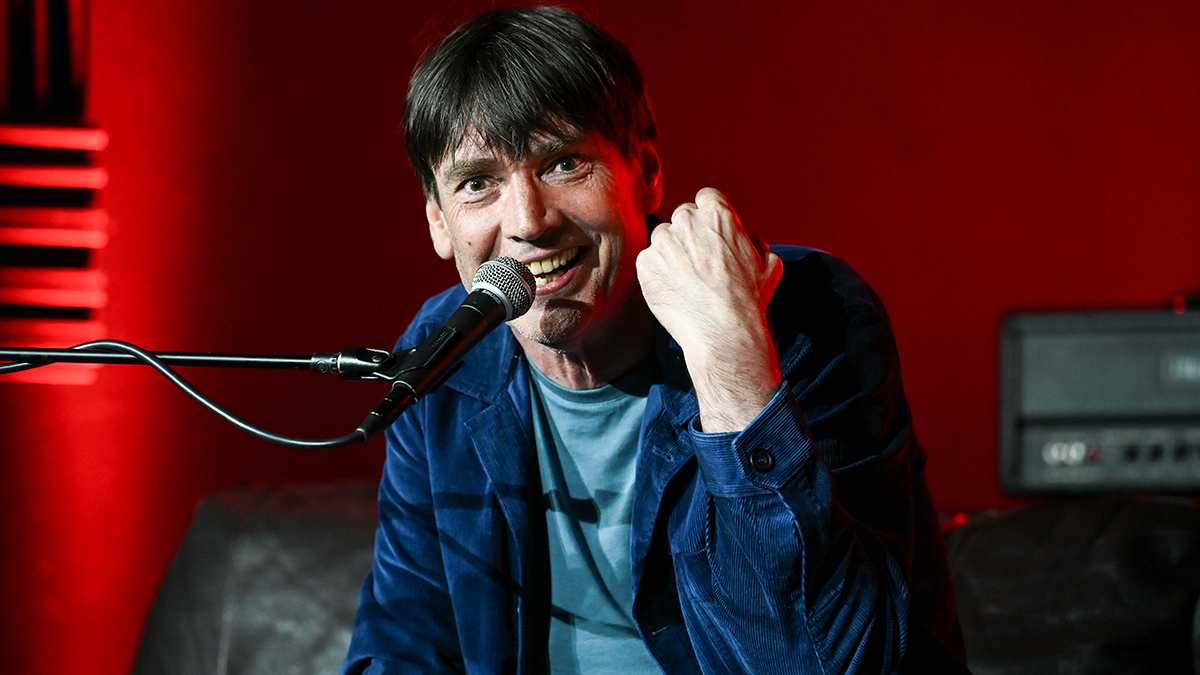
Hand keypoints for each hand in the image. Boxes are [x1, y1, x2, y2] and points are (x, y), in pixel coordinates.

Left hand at [636, 188, 783, 431]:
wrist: (723, 331)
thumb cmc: (749, 300)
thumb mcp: (769, 265)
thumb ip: (756, 243)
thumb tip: (749, 241)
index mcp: (717, 213)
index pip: (706, 197)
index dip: (708, 214)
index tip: (709, 232)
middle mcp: (686, 221)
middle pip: (682, 217)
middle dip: (689, 234)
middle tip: (698, 261)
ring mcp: (663, 242)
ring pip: (663, 238)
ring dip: (671, 253)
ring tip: (685, 280)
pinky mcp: (645, 263)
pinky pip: (648, 261)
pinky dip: (657, 273)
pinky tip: (673, 290)